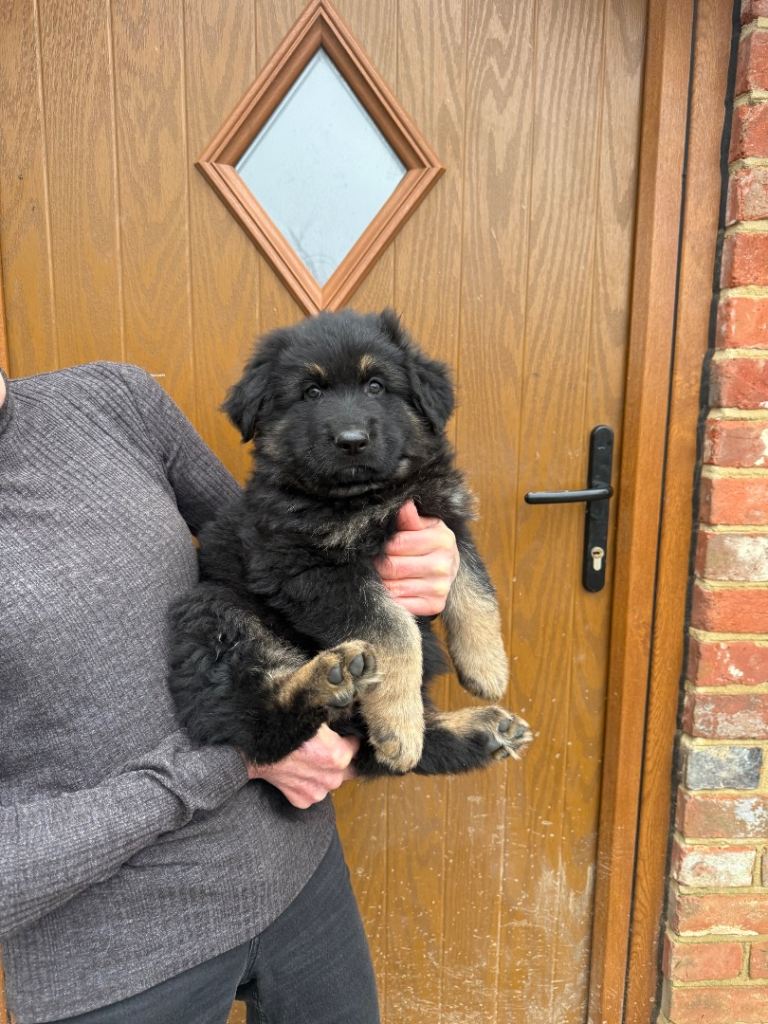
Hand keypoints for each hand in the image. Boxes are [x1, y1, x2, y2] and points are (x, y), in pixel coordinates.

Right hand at [244, 725, 359, 808]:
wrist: (253, 747)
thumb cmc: (283, 726)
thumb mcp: (314, 714)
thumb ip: (336, 719)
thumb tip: (348, 713)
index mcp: (338, 756)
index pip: (356, 746)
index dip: (348, 737)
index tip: (339, 733)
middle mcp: (331, 778)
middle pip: (346, 766)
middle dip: (339, 757)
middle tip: (323, 746)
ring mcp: (316, 792)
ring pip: (330, 780)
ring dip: (324, 772)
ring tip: (309, 758)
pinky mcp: (302, 800)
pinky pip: (314, 791)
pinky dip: (309, 782)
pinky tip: (299, 770)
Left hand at [374, 500, 459, 615]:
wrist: (447, 566)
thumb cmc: (428, 542)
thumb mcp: (423, 525)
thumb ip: (410, 518)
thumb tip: (403, 505)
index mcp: (442, 539)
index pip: (396, 544)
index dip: (382, 545)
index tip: (377, 546)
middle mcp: (444, 565)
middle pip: (392, 567)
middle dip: (378, 564)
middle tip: (373, 561)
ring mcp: (441, 587)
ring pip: (393, 587)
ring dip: (381, 582)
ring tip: (380, 574)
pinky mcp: (436, 605)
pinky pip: (401, 604)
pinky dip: (390, 598)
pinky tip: (391, 588)